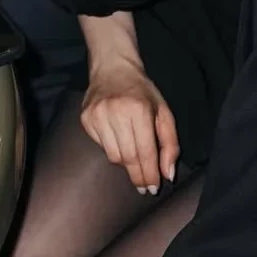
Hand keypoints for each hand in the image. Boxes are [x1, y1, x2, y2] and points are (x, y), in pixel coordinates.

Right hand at [81, 55, 179, 191]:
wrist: (112, 68)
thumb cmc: (142, 92)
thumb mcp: (163, 113)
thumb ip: (170, 145)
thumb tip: (168, 174)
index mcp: (140, 110)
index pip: (144, 152)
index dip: (149, 174)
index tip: (153, 188)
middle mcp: (116, 112)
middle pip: (128, 158)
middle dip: (138, 176)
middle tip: (145, 187)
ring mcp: (98, 115)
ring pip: (113, 156)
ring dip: (126, 164)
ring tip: (134, 163)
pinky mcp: (86, 118)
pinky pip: (101, 146)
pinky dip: (112, 150)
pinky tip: (118, 141)